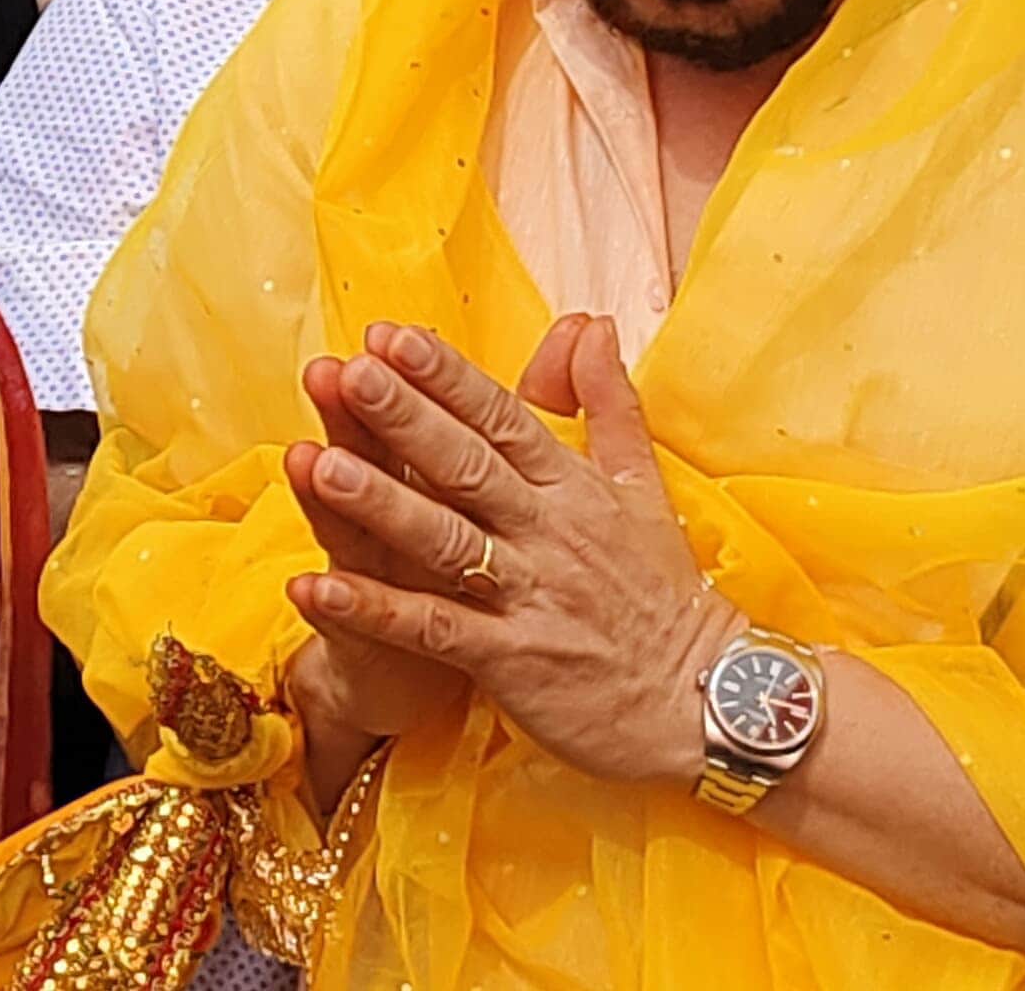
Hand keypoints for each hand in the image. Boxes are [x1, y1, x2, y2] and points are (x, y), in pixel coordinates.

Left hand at [285, 316, 741, 789]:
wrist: (709, 702)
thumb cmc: (667, 595)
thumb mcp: (645, 488)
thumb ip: (608, 403)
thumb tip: (589, 322)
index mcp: (573, 487)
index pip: (503, 418)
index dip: (445, 376)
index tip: (392, 334)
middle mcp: (549, 532)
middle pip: (467, 465)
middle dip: (405, 416)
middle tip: (348, 369)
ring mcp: (529, 595)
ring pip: (445, 540)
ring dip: (380, 503)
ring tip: (320, 464)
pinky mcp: (511, 659)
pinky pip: (433, 629)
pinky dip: (374, 609)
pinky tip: (315, 586)